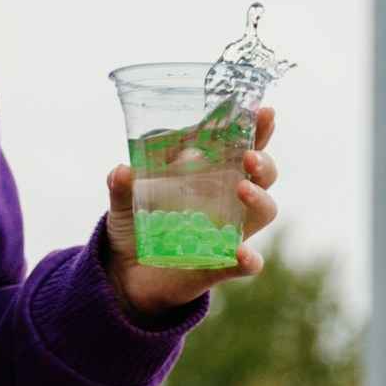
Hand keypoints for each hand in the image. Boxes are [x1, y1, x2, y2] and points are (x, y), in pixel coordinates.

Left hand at [103, 106, 280, 319]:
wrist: (125, 273)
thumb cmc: (133, 226)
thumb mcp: (122, 202)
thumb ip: (121, 185)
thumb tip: (123, 169)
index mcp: (209, 175)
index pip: (241, 145)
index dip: (256, 128)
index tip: (264, 112)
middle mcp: (226, 201)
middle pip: (263, 175)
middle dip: (264, 161)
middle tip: (250, 155)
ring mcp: (227, 233)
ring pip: (264, 212)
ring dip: (259, 198)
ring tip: (242, 189)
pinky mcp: (220, 266)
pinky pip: (245, 264)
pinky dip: (248, 259)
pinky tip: (241, 253)